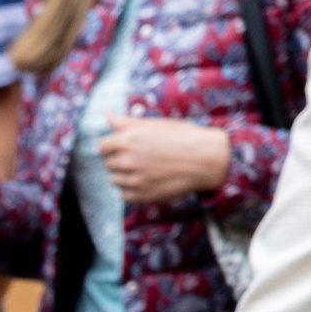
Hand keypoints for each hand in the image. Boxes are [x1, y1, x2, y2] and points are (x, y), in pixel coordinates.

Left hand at [97, 115, 230, 203]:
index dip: (114, 146)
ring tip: (147, 168)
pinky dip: (134, 190)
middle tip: (144, 157)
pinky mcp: (142, 196)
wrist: (207, 159)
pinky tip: (150, 180)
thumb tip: (106, 115)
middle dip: (120, 160)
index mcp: (128, 140)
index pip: (102, 147)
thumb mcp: (155, 125)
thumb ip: (127, 123)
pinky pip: (126, 195)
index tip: (127, 147)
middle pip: (109, 164)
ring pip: (115, 180)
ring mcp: (134, 180)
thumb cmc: (182, 138)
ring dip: (126, 176)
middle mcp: (128, 160)